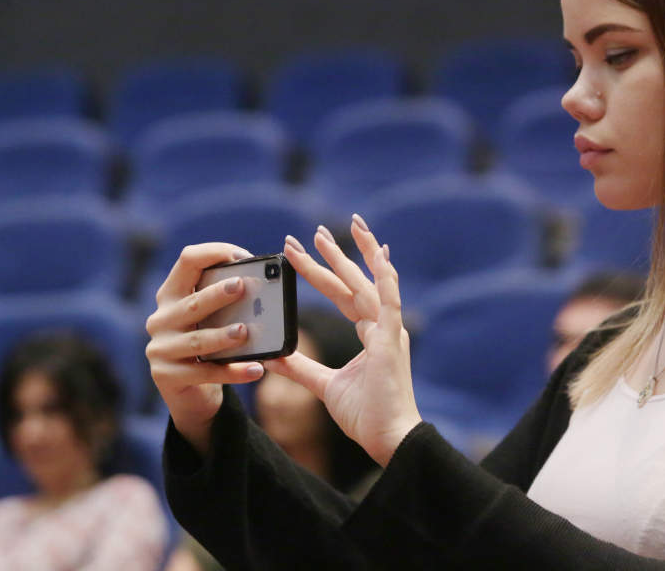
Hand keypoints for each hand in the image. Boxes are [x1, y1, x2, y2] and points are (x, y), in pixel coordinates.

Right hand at [145, 243, 266, 453]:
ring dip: (222, 335)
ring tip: (245, 332)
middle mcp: (161, 318)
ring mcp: (160, 348)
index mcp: (172, 293)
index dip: (214, 253)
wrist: (192, 391)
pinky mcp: (166, 376)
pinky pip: (205, 373)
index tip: (243, 257)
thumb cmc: (209, 342)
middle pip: (191, 302)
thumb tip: (268, 287)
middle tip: (241, 286)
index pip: (188, 261)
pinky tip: (256, 369)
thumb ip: (229, 300)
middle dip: (216, 294)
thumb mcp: (213, 318)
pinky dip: (233, 372)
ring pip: (196, 340)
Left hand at [266, 217, 421, 466]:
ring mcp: (389, 331)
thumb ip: (301, 368)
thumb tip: (274, 355)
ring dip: (357, 255)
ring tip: (348, 226)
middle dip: (335, 256)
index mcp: (372, 334)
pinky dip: (385, 278)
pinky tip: (380, 256)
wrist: (387, 438)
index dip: (326, 274)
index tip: (309, 251)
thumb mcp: (325, 386)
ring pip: (371, 284)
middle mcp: (383, 327)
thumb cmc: (366, 415)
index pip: (345, 296)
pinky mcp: (390, 341)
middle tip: (314, 231)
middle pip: (355, 283)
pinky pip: (388, 302)